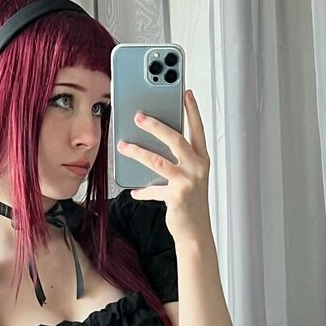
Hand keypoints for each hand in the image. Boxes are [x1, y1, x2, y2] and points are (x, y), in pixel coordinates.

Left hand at [116, 88, 210, 241]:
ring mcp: (188, 182)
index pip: (197, 129)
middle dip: (156, 125)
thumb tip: (152, 144)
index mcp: (202, 159)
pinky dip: (142, 190)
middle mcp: (198, 167)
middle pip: (176, 139)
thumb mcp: (188, 178)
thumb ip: (177, 161)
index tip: (185, 92)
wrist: (195, 232)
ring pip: (159, 160)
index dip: (192, 110)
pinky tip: (134, 190)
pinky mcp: (177, 196)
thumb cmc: (190, 202)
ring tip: (123, 145)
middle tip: (139, 116)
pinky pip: (153, 189)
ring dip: (138, 151)